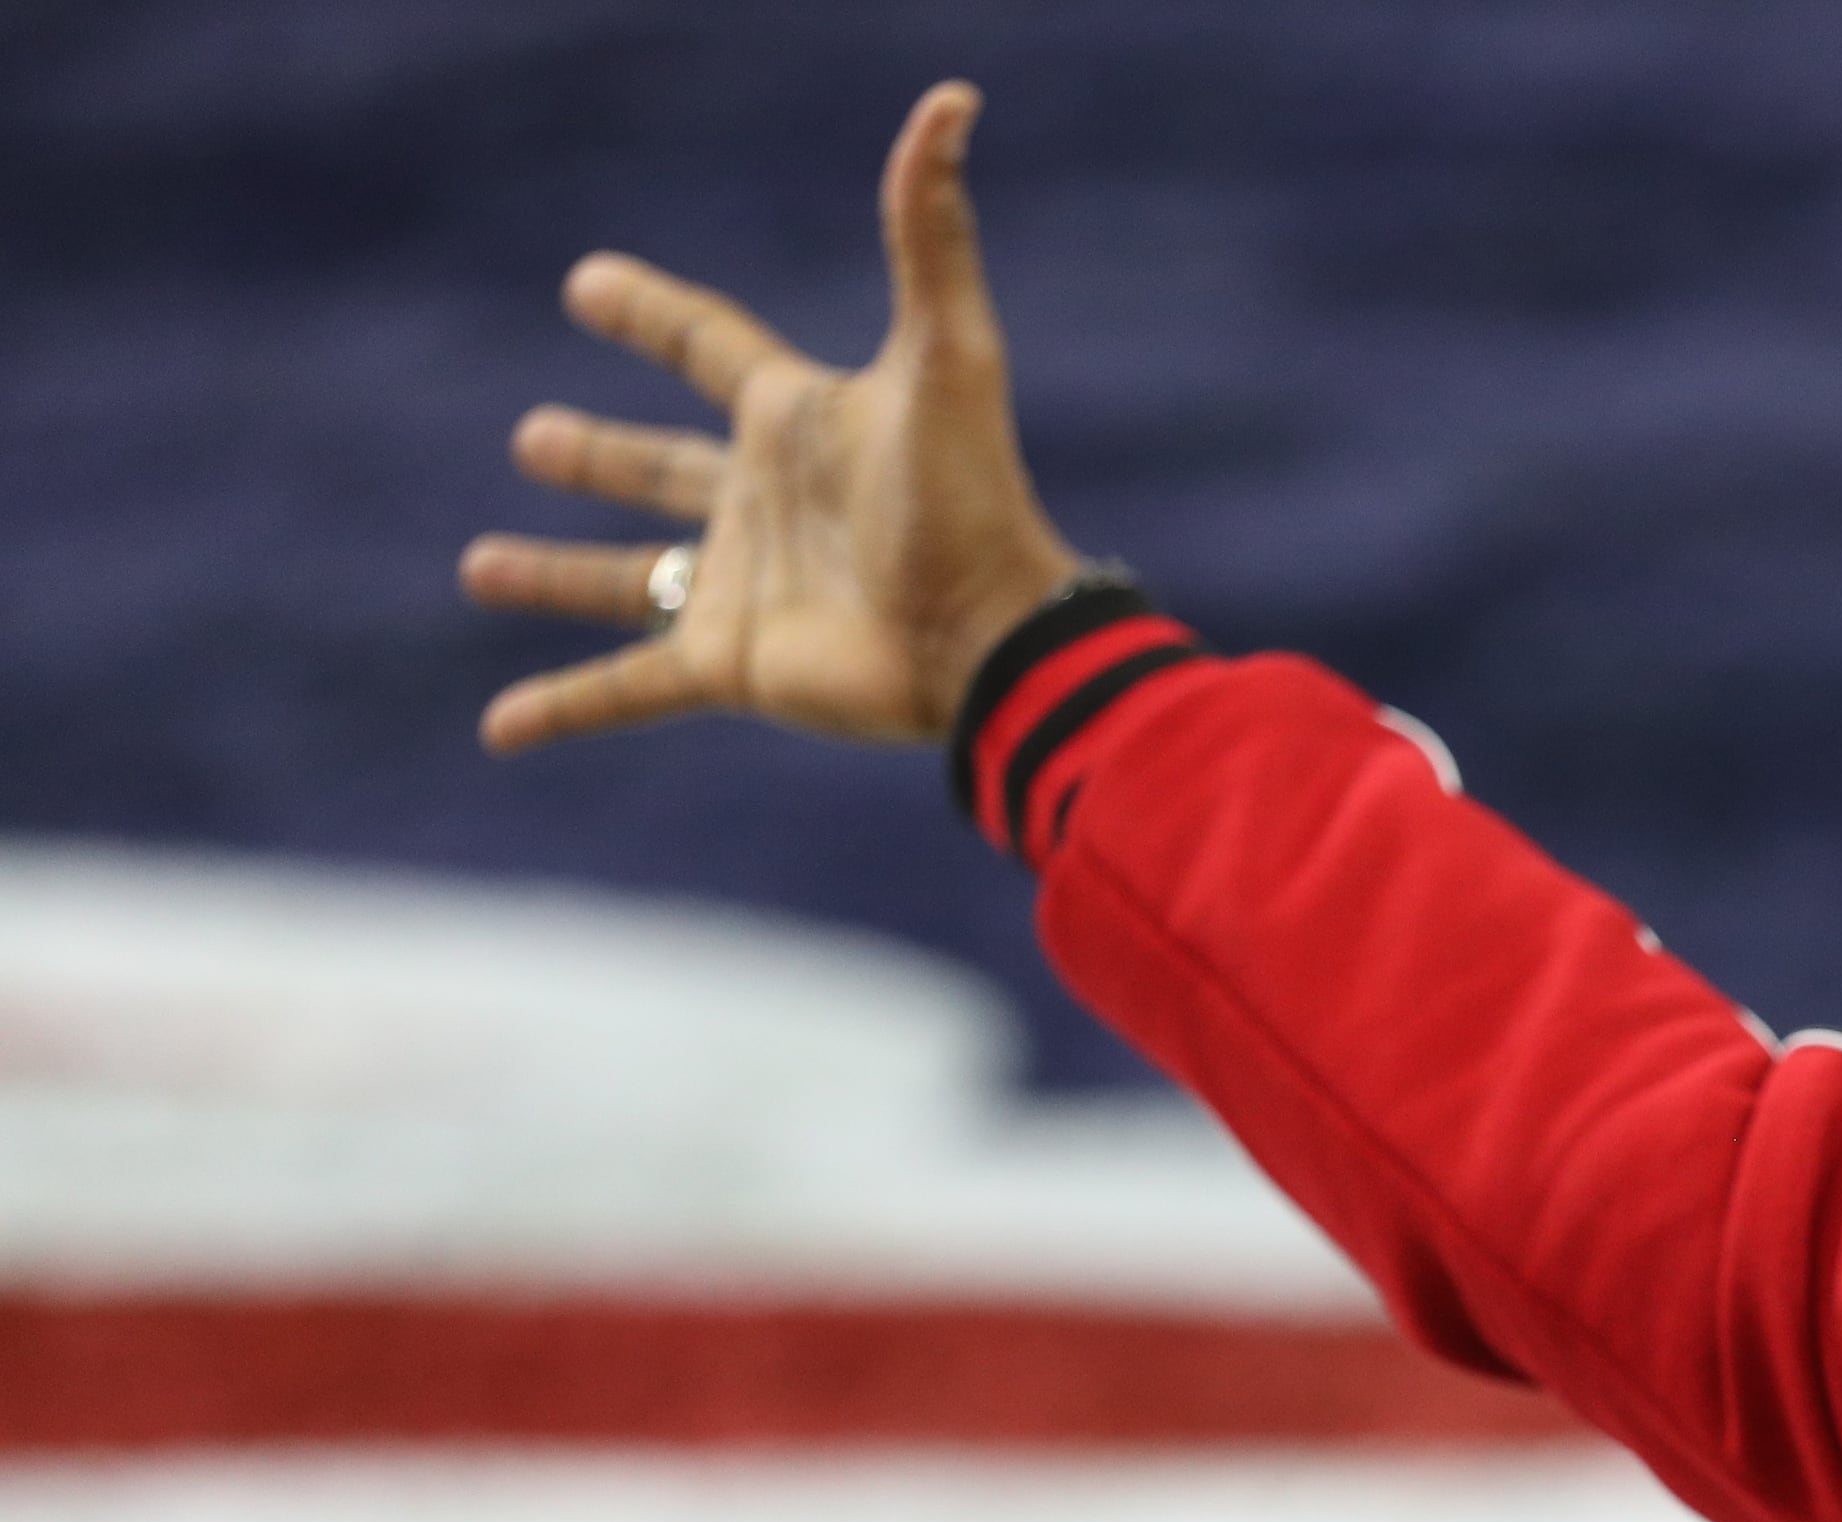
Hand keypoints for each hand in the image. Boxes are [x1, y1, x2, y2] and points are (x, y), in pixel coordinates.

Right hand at [459, 81, 1082, 753]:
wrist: (989, 637)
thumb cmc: (969, 499)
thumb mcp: (947, 355)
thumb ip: (929, 232)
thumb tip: (953, 102)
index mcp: (799, 423)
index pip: (710, 348)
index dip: (653, 315)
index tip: (587, 285)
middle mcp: (764, 504)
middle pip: (659, 469)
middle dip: (596, 456)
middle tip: (531, 435)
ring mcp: (742, 586)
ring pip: (628, 578)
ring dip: (557, 574)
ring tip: (478, 565)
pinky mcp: (732, 666)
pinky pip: (626, 689)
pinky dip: (562, 707)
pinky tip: (497, 727)